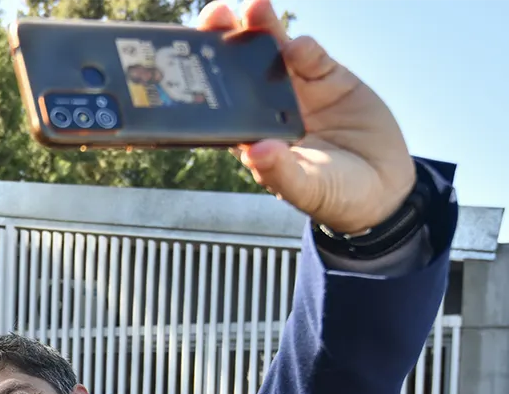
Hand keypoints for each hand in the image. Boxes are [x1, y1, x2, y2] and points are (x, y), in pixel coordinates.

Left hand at [200, 0, 415, 232]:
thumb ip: (282, 173)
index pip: (218, 102)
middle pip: (239, 68)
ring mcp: (298, 89)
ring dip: (262, 29)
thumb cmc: (334, 195)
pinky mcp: (330, 78)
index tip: (192, 60)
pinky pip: (313, 57)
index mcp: (250, 136)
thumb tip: (256, 153)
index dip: (204, 79)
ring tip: (254, 8)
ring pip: (273, 52)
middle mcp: (268, 108)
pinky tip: (300, 47)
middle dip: (225, 39)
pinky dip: (305, 49)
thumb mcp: (307, 189)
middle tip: (215, 15)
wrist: (383, 187)